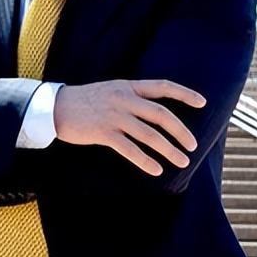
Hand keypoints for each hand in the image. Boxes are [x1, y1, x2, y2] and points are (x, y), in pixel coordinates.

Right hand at [53, 79, 205, 175]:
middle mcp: (124, 99)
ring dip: (169, 150)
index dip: (184, 94)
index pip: (163, 87)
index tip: (202, 102)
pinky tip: (156, 170)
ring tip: (182, 161)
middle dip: (181, 131)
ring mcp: (114, 116)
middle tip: (192, 146)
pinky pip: (130, 149)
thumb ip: (131, 97)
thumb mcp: (110, 90)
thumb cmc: (83, 101)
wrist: (54, 107)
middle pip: (161, 114)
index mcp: (128, 86)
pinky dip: (145, 161)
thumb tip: (154, 111)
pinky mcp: (103, 132)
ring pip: (150, 134)